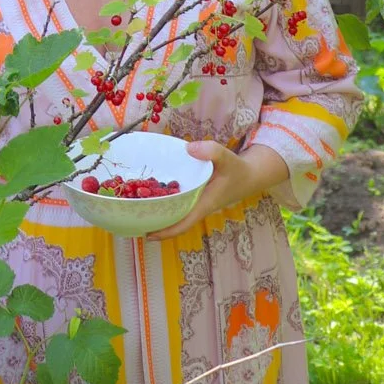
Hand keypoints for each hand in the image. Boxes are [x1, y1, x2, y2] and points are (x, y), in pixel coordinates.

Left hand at [145, 141, 289, 241]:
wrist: (250, 175)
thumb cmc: (237, 169)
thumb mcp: (227, 157)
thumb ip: (211, 151)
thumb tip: (189, 149)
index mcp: (204, 204)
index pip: (184, 223)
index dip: (166, 231)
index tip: (148, 235)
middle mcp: (198, 206)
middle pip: (175, 221)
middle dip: (156, 224)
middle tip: (133, 222)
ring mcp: (197, 202)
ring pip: (176, 212)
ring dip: (160, 214)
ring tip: (137, 210)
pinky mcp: (197, 195)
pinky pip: (179, 203)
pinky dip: (167, 201)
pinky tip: (153, 194)